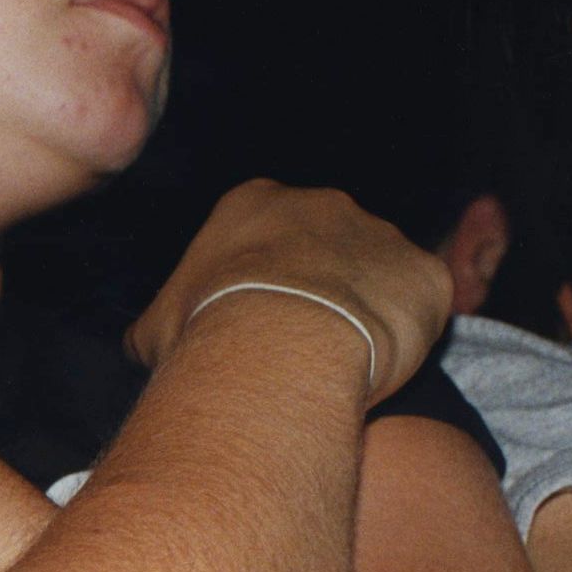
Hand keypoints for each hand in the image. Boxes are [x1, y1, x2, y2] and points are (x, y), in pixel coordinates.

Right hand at [129, 180, 452, 407]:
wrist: (280, 346)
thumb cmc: (205, 333)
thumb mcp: (155, 332)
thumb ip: (159, 325)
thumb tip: (145, 344)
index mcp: (253, 203)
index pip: (260, 234)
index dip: (254, 281)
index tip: (246, 321)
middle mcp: (323, 204)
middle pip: (323, 245)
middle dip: (314, 289)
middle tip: (295, 345)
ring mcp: (382, 234)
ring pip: (375, 275)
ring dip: (361, 312)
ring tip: (335, 365)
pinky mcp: (426, 275)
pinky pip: (419, 306)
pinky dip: (403, 335)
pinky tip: (376, 369)